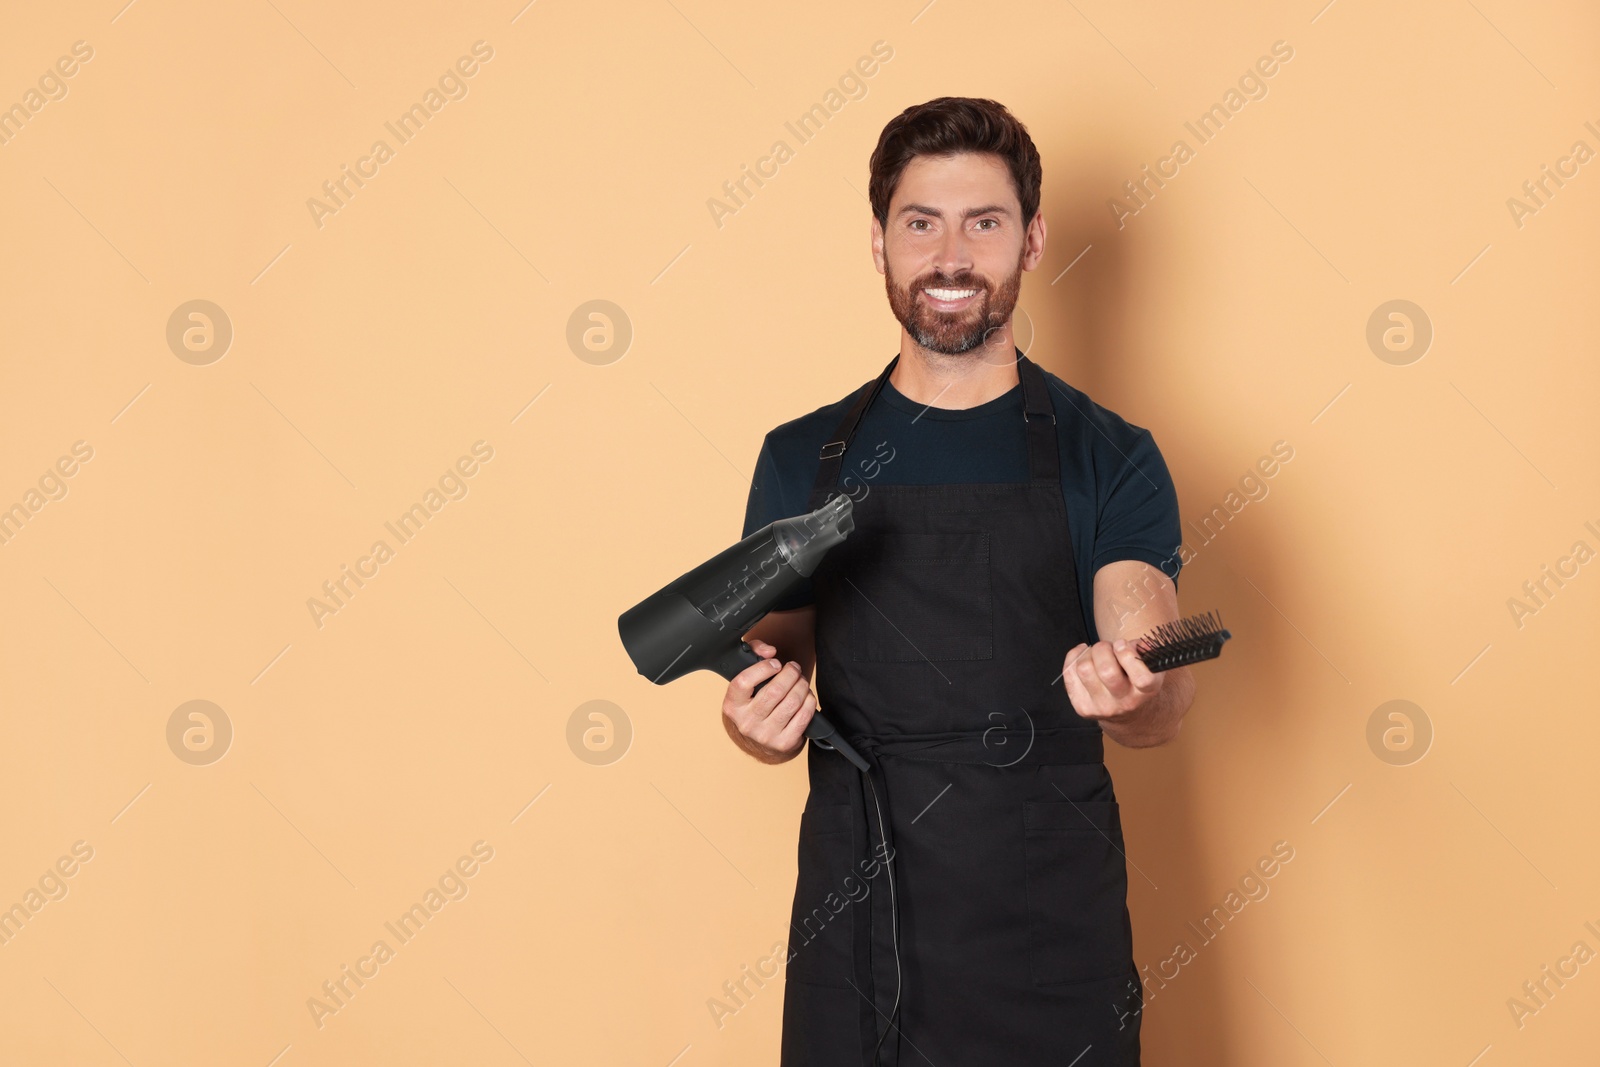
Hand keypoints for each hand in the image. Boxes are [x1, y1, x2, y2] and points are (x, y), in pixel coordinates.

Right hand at [721, 638, 816, 763]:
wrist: (758, 741)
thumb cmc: (753, 703)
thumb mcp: (745, 681)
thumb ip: (753, 654)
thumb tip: (770, 651)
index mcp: (732, 706)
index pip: (743, 682)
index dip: (763, 668)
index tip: (775, 664)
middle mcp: (746, 723)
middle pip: (775, 691)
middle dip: (790, 674)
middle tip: (794, 668)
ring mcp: (766, 735)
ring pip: (792, 702)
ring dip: (802, 686)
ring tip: (801, 681)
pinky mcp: (784, 743)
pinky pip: (804, 716)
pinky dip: (809, 701)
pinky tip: (806, 696)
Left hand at [1062, 639, 1165, 730]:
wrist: (1125, 713)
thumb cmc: (1134, 680)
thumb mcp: (1147, 665)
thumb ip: (1143, 651)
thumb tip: (1137, 644)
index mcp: (1146, 691)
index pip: (1141, 677)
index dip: (1127, 655)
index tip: (1121, 645)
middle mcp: (1124, 702)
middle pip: (1106, 671)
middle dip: (1103, 648)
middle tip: (1107, 647)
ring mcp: (1101, 707)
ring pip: (1084, 669)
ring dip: (1088, 653)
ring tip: (1096, 654)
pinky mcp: (1082, 707)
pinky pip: (1069, 672)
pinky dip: (1074, 656)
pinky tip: (1083, 655)